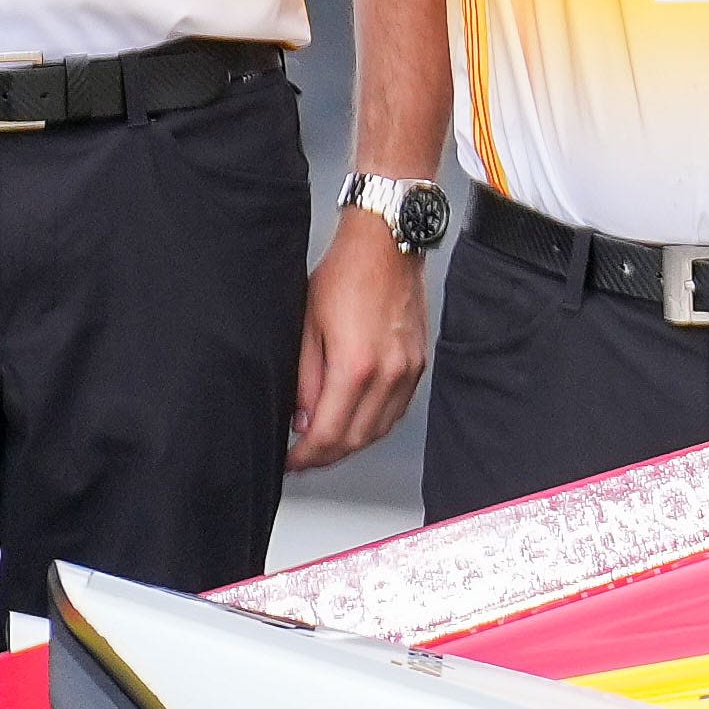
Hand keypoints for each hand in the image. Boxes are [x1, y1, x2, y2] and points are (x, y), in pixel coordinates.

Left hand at [290, 214, 425, 466]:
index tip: (290, 461)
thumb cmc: (343, 276)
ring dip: (351, 443)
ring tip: (326, 442)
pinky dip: (374, 424)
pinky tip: (355, 420)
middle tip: (303, 457)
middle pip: (356, 440)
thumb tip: (303, 420)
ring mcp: (408, 371)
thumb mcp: (306, 328)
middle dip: (326, 455)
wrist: (387, 247)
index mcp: (355, 367)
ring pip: (379, 430)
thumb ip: (305, 381)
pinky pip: (396, 410)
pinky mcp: (418, 364)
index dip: (305, 456)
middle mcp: (388, 375)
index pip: (329, 434)